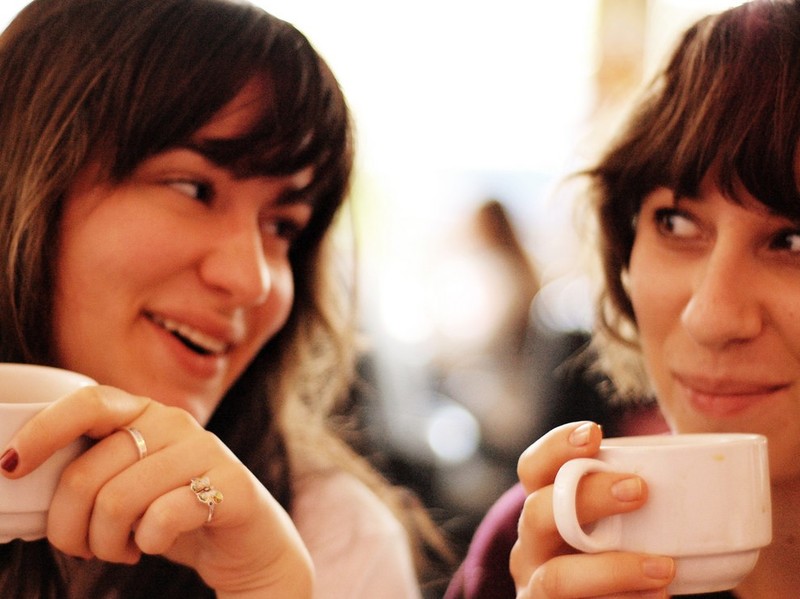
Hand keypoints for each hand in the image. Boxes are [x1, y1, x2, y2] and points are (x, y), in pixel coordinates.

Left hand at [0, 385, 313, 597]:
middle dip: (68, 526)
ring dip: (105, 542)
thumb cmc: (174, 509)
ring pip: (117, 500)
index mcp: (146, 413)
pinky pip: (161, 519)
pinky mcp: (231, 486)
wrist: (247, 540)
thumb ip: (94, 466)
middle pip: (88, 472)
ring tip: (119, 548)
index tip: (11, 465)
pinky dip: (145, 544)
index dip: (44, 430)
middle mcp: (175, 423)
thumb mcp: (130, 479)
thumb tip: (20, 471)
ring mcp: (207, 451)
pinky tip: (152, 544)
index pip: (89, 402)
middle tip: (82, 547)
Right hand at [509, 421, 673, 597]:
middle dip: (587, 497)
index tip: (594, 433)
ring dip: (611, 570)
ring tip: (665, 567)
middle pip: (538, 511)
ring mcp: (535, 587)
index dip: (555, 447)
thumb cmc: (617, 554)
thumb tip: (721, 471)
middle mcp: (530, 544)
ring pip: (557, 577)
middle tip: (639, 490)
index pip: (532, 468)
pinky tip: (657, 597)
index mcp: (542, 506)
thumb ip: (637, 494)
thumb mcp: (615, 522)